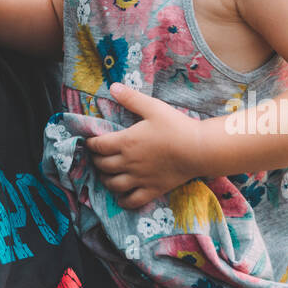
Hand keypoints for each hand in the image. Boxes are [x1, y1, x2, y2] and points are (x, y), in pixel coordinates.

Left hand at [84, 83, 202, 209]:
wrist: (198, 149)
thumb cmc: (175, 126)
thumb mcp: (152, 107)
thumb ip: (131, 98)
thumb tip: (112, 86)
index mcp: (126, 142)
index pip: (98, 146)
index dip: (91, 144)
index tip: (90, 141)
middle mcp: (128, 162)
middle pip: (103, 165)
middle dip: (96, 160)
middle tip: (98, 156)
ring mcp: (140, 178)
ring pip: (113, 184)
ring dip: (105, 179)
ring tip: (106, 174)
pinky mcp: (152, 190)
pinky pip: (132, 201)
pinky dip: (123, 200)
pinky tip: (121, 197)